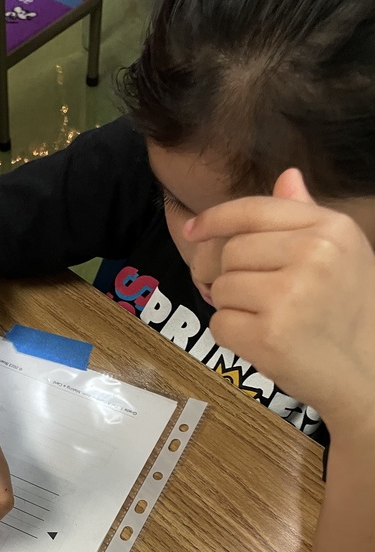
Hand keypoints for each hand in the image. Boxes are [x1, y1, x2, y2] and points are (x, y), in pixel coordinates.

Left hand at [184, 169, 374, 438]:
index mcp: (330, 229)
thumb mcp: (343, 254)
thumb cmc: (349, 314)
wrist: (367, 374)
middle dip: (229, 275)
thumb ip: (306, 217)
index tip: (193, 229)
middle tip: (250, 297)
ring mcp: (289, 295)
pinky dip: (232, 336)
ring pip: (222, 287)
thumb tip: (286, 177)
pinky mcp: (268, 334)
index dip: (216, 218)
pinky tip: (262, 341)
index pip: (254, 210)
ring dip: (232, 307)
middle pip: (230, 251)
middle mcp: (312, 255)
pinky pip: (220, 323)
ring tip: (266, 319)